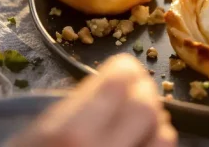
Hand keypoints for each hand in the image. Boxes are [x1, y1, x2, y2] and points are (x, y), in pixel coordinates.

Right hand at [7, 55, 176, 146]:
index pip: (118, 82)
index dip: (126, 70)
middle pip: (145, 107)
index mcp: (69, 132)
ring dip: (156, 123)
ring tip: (142, 121)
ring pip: (163, 137)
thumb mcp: (44, 129)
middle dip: (144, 93)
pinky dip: (155, 143)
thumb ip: (82, 105)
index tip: (125, 69)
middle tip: (137, 91)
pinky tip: (142, 142)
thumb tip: (122, 82)